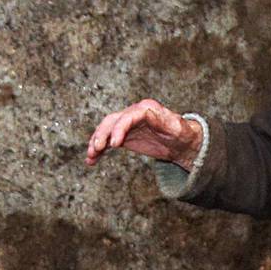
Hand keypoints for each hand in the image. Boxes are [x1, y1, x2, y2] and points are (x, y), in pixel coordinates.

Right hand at [86, 99, 203, 168]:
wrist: (180, 140)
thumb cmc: (180, 132)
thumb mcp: (178, 128)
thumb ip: (166, 122)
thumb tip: (156, 116)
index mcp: (146, 109)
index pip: (128, 116)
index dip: (119, 128)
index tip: (114, 145)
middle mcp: (132, 113)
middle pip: (112, 121)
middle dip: (102, 134)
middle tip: (96, 149)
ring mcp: (125, 124)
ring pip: (105, 131)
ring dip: (96, 143)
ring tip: (90, 157)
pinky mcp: (122, 135)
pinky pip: (107, 141)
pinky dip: (98, 150)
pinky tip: (91, 160)